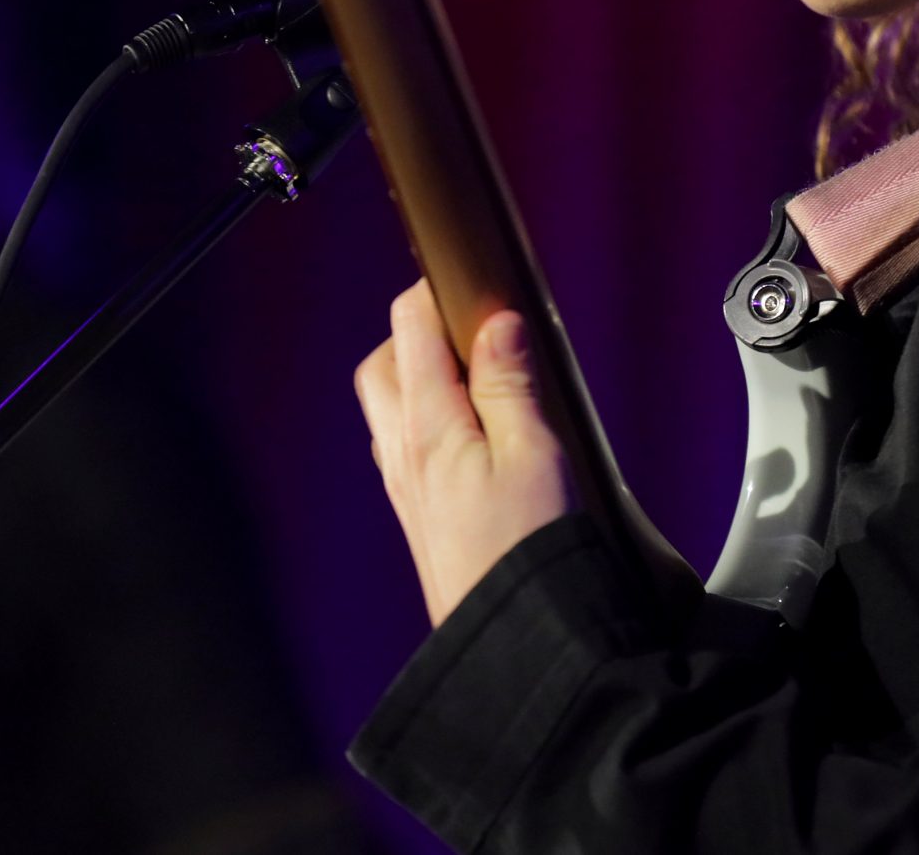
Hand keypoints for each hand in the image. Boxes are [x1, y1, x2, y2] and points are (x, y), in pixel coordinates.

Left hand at [355, 280, 573, 626]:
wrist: (509, 639)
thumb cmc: (528, 552)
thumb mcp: (535, 453)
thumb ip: (510, 383)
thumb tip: (496, 323)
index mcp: (429, 426)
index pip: (410, 327)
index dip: (437, 291)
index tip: (472, 280)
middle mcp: (403, 451)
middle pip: (383, 362)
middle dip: (417, 331)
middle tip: (473, 329)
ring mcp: (403, 483)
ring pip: (388, 404)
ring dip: (418, 375)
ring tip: (479, 378)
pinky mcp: (415, 510)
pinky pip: (402, 443)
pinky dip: (425, 416)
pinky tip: (470, 431)